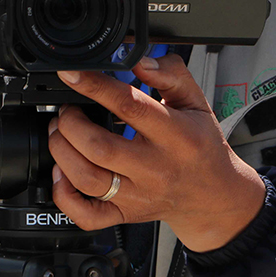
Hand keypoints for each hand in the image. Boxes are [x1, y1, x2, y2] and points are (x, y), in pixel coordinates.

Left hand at [48, 54, 265, 252]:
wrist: (215, 196)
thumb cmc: (202, 146)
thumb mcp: (196, 103)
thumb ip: (171, 75)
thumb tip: (140, 61)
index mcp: (176, 136)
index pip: (130, 106)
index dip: (95, 87)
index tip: (72, 74)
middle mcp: (156, 169)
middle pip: (99, 147)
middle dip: (71, 123)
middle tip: (67, 110)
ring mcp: (139, 196)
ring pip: (86, 179)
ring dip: (61, 152)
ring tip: (61, 133)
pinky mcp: (126, 215)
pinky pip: (86, 215)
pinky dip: (64, 195)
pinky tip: (63, 174)